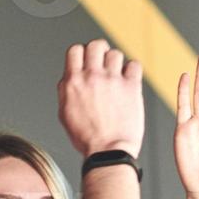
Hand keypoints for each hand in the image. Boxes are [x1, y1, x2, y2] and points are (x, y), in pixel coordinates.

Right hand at [59, 39, 145, 157]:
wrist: (108, 152)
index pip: (75, 50)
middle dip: (100, 50)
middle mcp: (92, 77)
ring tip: (118, 75)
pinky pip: (134, 65)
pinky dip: (133, 70)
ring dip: (117, 62)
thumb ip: (66, 91)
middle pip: (96, 45)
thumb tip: (69, 78)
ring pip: (116, 54)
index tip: (88, 60)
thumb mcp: (65, 113)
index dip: (83, 53)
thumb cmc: (87, 139)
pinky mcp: (131, 87)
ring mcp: (112, 80)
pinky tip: (130, 79)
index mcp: (73, 82)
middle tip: (105, 60)